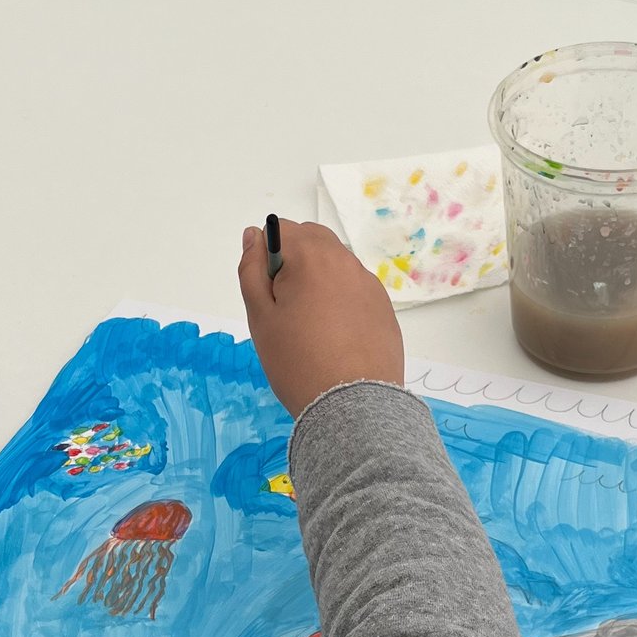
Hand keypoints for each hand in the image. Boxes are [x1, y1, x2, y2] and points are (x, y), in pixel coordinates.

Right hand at [238, 220, 403, 419]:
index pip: (280, 229)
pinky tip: (336, 338)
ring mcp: (370, 285)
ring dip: (318, 281)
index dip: (267, 258)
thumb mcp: (261, 316)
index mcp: (312, 256)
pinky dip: (341, 301)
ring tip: (312, 327)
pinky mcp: (384, 309)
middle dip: (294, 260)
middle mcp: (346, 261)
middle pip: (312, 240)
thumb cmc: (297, 362)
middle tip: (287, 308)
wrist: (354, 407)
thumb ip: (252, 269)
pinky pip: (355, 290)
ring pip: (336, 265)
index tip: (269, 294)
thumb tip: (254, 235)